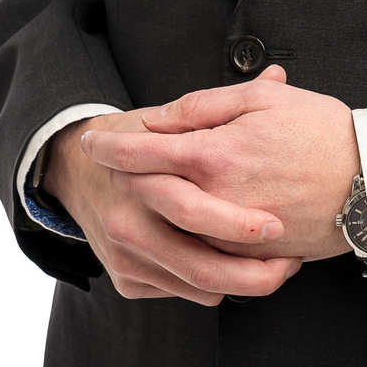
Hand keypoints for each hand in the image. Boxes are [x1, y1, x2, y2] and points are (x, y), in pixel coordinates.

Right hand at [42, 106, 300, 303]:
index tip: (278, 224)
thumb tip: (277, 73)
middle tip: (290, 260)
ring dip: (243, 283)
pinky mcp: (125, 280)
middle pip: (200, 265)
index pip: (193, 210)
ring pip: (196, 286)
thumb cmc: (138, 139)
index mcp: (140, 175)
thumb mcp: (170, 117)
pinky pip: (181, 293)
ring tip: (279, 266)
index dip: (240, 224)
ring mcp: (124, 254)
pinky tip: (237, 266)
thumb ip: (223, 104)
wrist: (76, 170)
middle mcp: (127, 220)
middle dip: (253, 272)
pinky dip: (214, 285)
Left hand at [80, 68, 359, 261]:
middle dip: (120, 179)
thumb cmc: (321, 130)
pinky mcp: (250, 258)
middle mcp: (215, 201)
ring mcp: (231, 236)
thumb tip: (160, 119)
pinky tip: (182, 225)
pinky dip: (186, 240)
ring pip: (171, 230)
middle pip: (148, 196)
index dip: (112, 146)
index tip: (90, 141)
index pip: (145, 152)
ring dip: (150, 214)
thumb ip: (205, 106)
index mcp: (215, 155)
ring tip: (137, 196)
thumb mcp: (264, 99)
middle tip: (103, 165)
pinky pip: (204, 255)